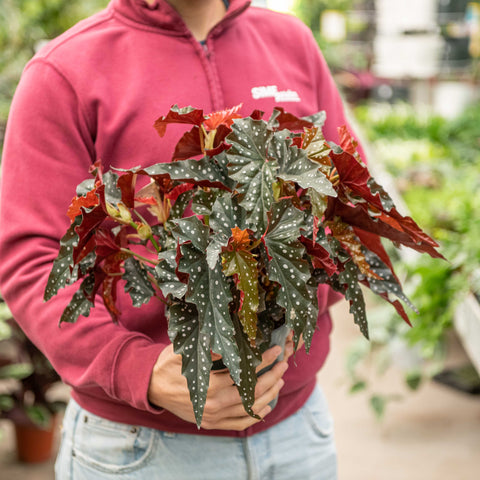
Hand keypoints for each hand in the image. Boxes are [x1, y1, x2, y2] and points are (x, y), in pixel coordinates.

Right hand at [148, 336, 293, 430]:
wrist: (150, 387)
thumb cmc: (168, 365)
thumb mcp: (187, 352)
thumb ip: (211, 348)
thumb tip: (233, 341)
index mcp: (210, 385)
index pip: (246, 373)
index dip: (264, 361)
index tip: (276, 350)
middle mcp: (214, 404)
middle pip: (254, 393)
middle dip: (272, 377)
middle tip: (283, 364)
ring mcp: (214, 417)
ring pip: (251, 410)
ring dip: (269, 395)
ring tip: (280, 381)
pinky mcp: (211, 423)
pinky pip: (239, 423)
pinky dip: (256, 415)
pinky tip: (266, 405)